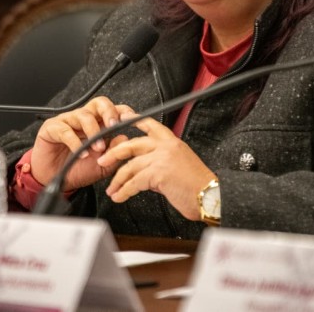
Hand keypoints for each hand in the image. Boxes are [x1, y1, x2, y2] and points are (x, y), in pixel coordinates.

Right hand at [30, 97, 134, 189]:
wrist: (53, 179)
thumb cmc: (77, 169)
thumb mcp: (102, 165)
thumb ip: (114, 152)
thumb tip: (125, 137)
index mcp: (98, 124)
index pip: (114, 110)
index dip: (124, 111)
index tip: (132, 119)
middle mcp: (84, 118)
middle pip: (99, 103)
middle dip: (109, 112)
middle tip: (113, 127)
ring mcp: (68, 121)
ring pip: (83, 115)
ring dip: (94, 132)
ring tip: (98, 148)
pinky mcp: (52, 128)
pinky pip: (65, 130)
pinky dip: (75, 143)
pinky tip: (82, 154)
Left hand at [96, 115, 215, 220]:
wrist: (210, 196)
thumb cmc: (198, 185)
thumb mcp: (180, 166)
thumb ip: (161, 163)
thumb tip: (145, 172)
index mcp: (172, 142)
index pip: (150, 125)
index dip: (135, 120)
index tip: (123, 117)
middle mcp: (166, 146)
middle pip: (132, 145)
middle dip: (114, 153)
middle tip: (103, 160)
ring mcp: (162, 158)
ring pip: (130, 166)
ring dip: (117, 180)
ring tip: (111, 189)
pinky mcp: (158, 173)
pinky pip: (134, 182)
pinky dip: (124, 191)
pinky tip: (119, 197)